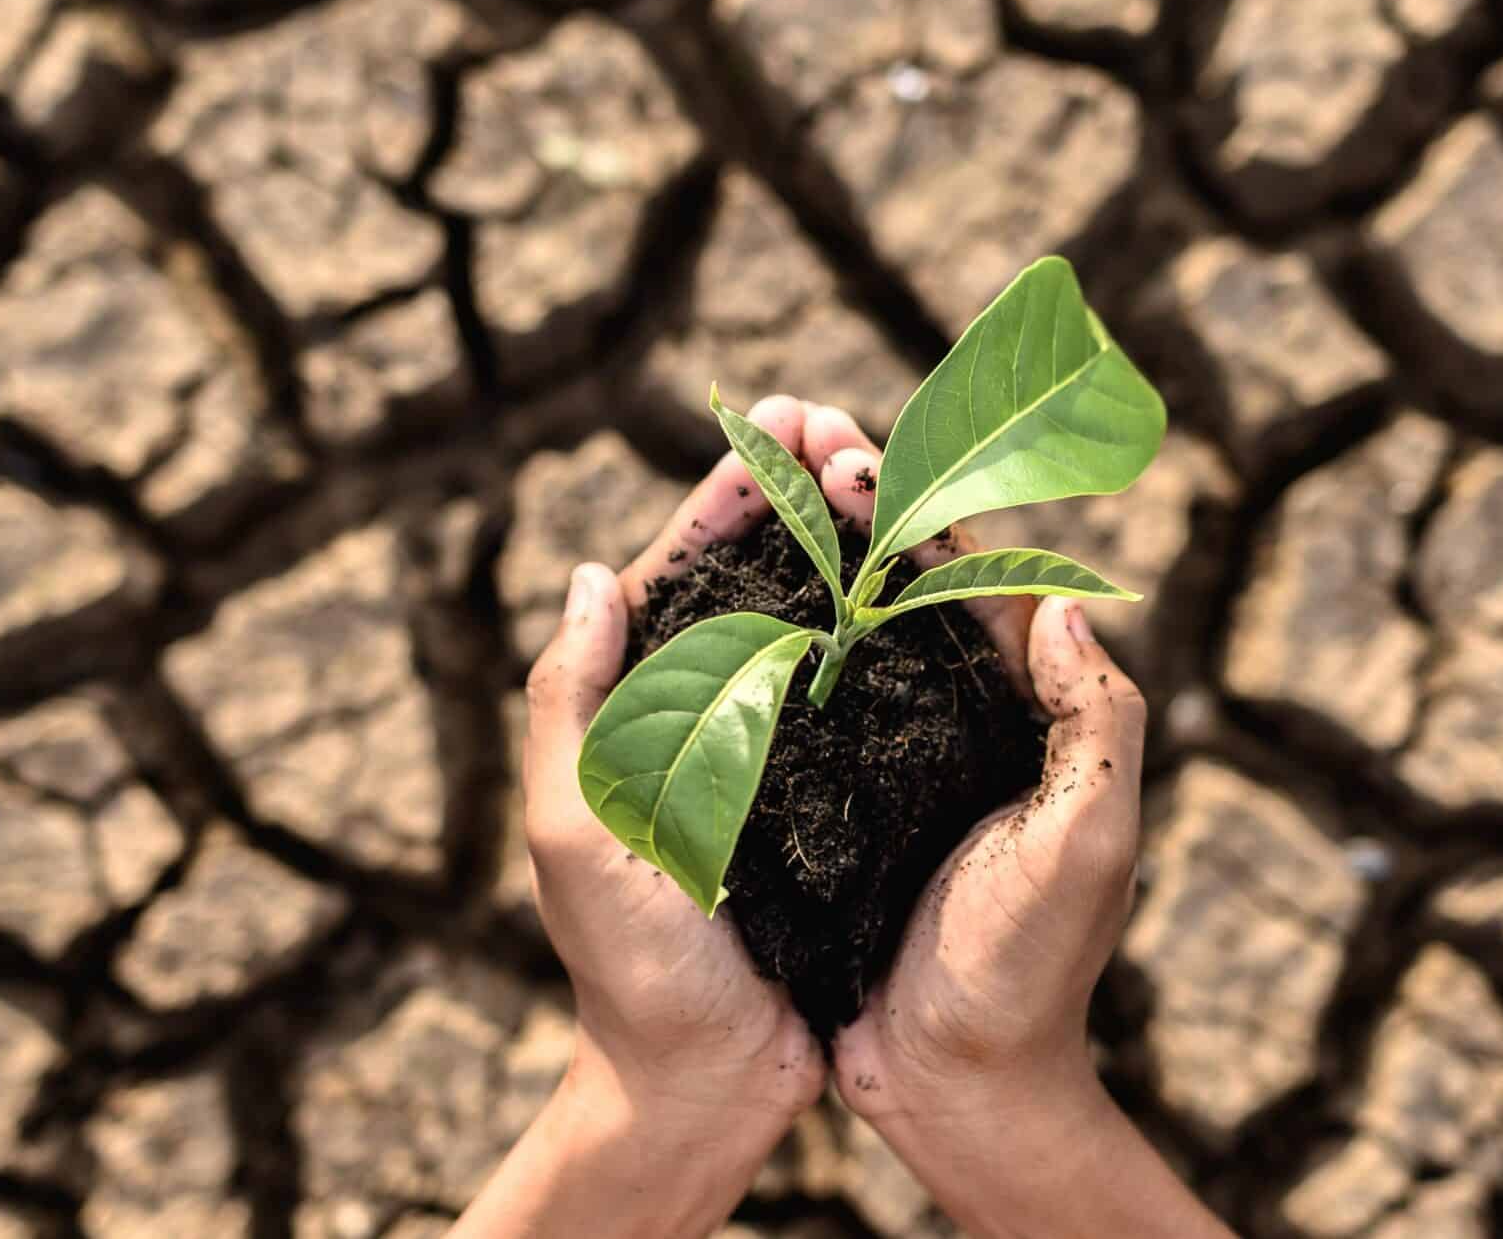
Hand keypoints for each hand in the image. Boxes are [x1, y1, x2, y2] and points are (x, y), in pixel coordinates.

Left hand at [457, 396, 824, 1238]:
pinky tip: (931, 585)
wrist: (703, 1083)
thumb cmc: (630, 967)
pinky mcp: (834, 798)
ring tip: (891, 472)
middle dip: (796, 490)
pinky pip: (864, 694)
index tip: (776, 423)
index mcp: (635, 713)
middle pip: (753, 577)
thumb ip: (571, 706)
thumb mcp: (578, 831)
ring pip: (813, 620)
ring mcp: (772, 755)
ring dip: (847, 541)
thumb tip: (593, 575)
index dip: (728, 493)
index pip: (679, 574)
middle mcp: (706, 719)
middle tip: (844, 418)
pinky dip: (891, 630)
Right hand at [799, 403, 1230, 1238]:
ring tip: (750, 483)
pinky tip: (715, 604)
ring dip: (802, 553)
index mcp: (1022, 716)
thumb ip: (1099, 726)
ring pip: (844, 632)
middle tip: (788, 429)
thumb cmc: (1027, 971)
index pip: (971, 580)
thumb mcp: (1088, 846)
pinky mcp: (835, 809)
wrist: (955, 1086)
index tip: (851, 444)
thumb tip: (1066, 603)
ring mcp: (892, 763)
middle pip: (901, 585)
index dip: (914, 505)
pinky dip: (765, 645)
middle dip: (849, 502)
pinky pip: (799, 707)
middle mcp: (956, 724)